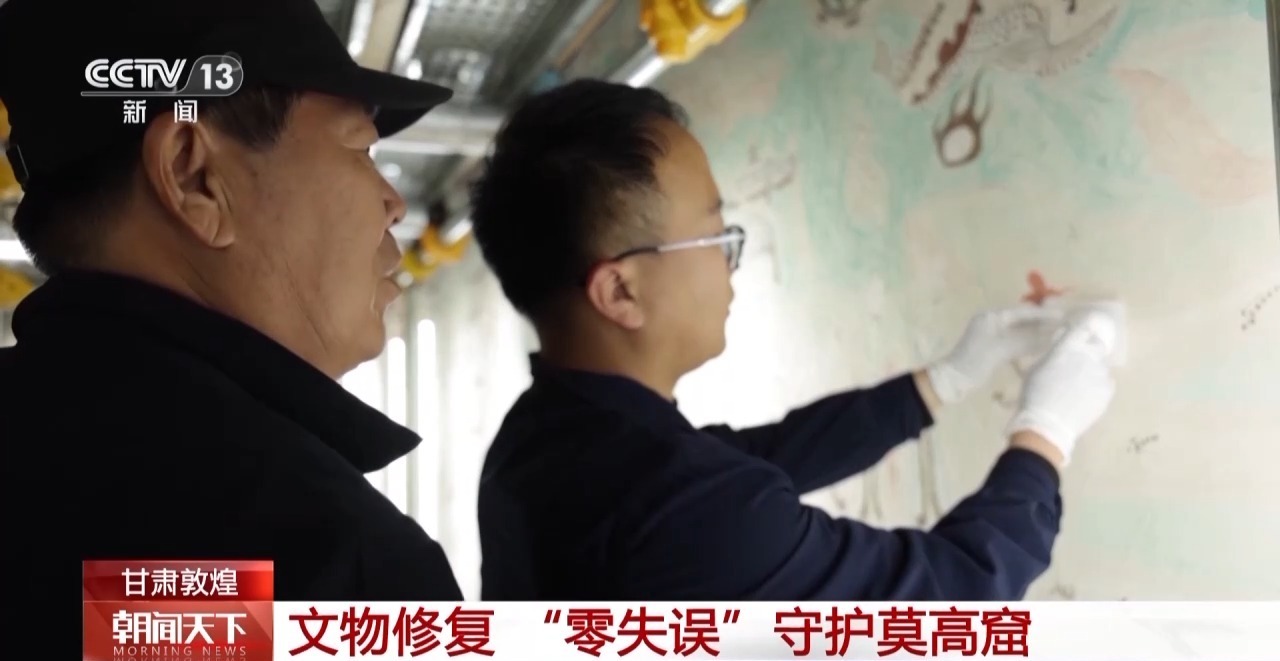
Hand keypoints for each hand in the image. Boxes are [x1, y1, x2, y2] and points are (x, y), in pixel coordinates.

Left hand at [926, 303, 1065, 403]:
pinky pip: (1014, 342)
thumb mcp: (1003, 349)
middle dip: (1042, 323)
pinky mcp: (993, 348)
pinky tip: (1042, 348)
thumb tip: (1052, 335)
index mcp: (991, 317)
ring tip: (1058, 335)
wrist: (954, 380)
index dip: (1042, 314)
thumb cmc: (976, 361)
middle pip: (1022, 320)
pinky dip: (1027, 344)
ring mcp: (992, 335)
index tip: (1062, 315)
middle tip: (1064, 325)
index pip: (1022, 311)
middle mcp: (992, 322)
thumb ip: (1027, 341)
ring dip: (1036, 334)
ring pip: (1019, 331)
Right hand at [1006, 312, 1118, 464]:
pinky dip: (1098, 384)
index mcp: (1067, 348)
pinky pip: (1106, 382)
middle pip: (1097, 344)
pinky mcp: (1107, 391)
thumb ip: (1054, 354)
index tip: (1080, 329)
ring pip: (1101, 365)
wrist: (1047, 424)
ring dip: (1092, 369)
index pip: (1083, 327)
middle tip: (1079, 360)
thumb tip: (1062, 346)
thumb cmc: (1034, 394)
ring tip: (1079, 384)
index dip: (1083, 327)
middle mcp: (1088, 356)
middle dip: (1090, 347)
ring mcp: (1100, 374)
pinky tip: (1085, 395)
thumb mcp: (1036, 368)